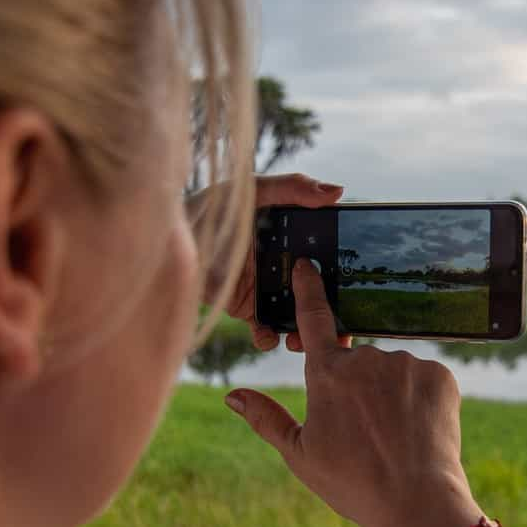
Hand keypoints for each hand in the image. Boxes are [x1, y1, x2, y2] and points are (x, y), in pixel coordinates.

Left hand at [191, 173, 347, 351]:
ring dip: (306, 329)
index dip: (345, 264)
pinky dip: (269, 338)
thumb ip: (291, 188)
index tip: (361, 278)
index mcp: (292, 233)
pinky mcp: (247, 309)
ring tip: (305, 338)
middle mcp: (285, 262)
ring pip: (298, 314)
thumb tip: (338, 192)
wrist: (166, 238)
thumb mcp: (250, 192)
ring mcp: (268, 288)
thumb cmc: (208, 208)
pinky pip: (265, 329)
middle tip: (344, 323)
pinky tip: (269, 336)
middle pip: (318, 288)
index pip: (328, 250)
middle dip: (332, 308)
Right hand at [225, 258, 478, 526]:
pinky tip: (419, 432)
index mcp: (328, 374)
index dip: (308, 289)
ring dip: (392, 396)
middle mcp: (367, 358)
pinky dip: (421, 401)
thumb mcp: (299, 454)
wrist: (416, 502)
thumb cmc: (352, 483)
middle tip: (367, 435)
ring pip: (394, 373)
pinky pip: (425, 380)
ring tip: (395, 439)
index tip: (307, 265)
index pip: (313, 318)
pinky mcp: (440, 374)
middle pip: (359, 363)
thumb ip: (266, 418)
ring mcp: (406, 363)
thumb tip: (232, 395)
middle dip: (360, 389)